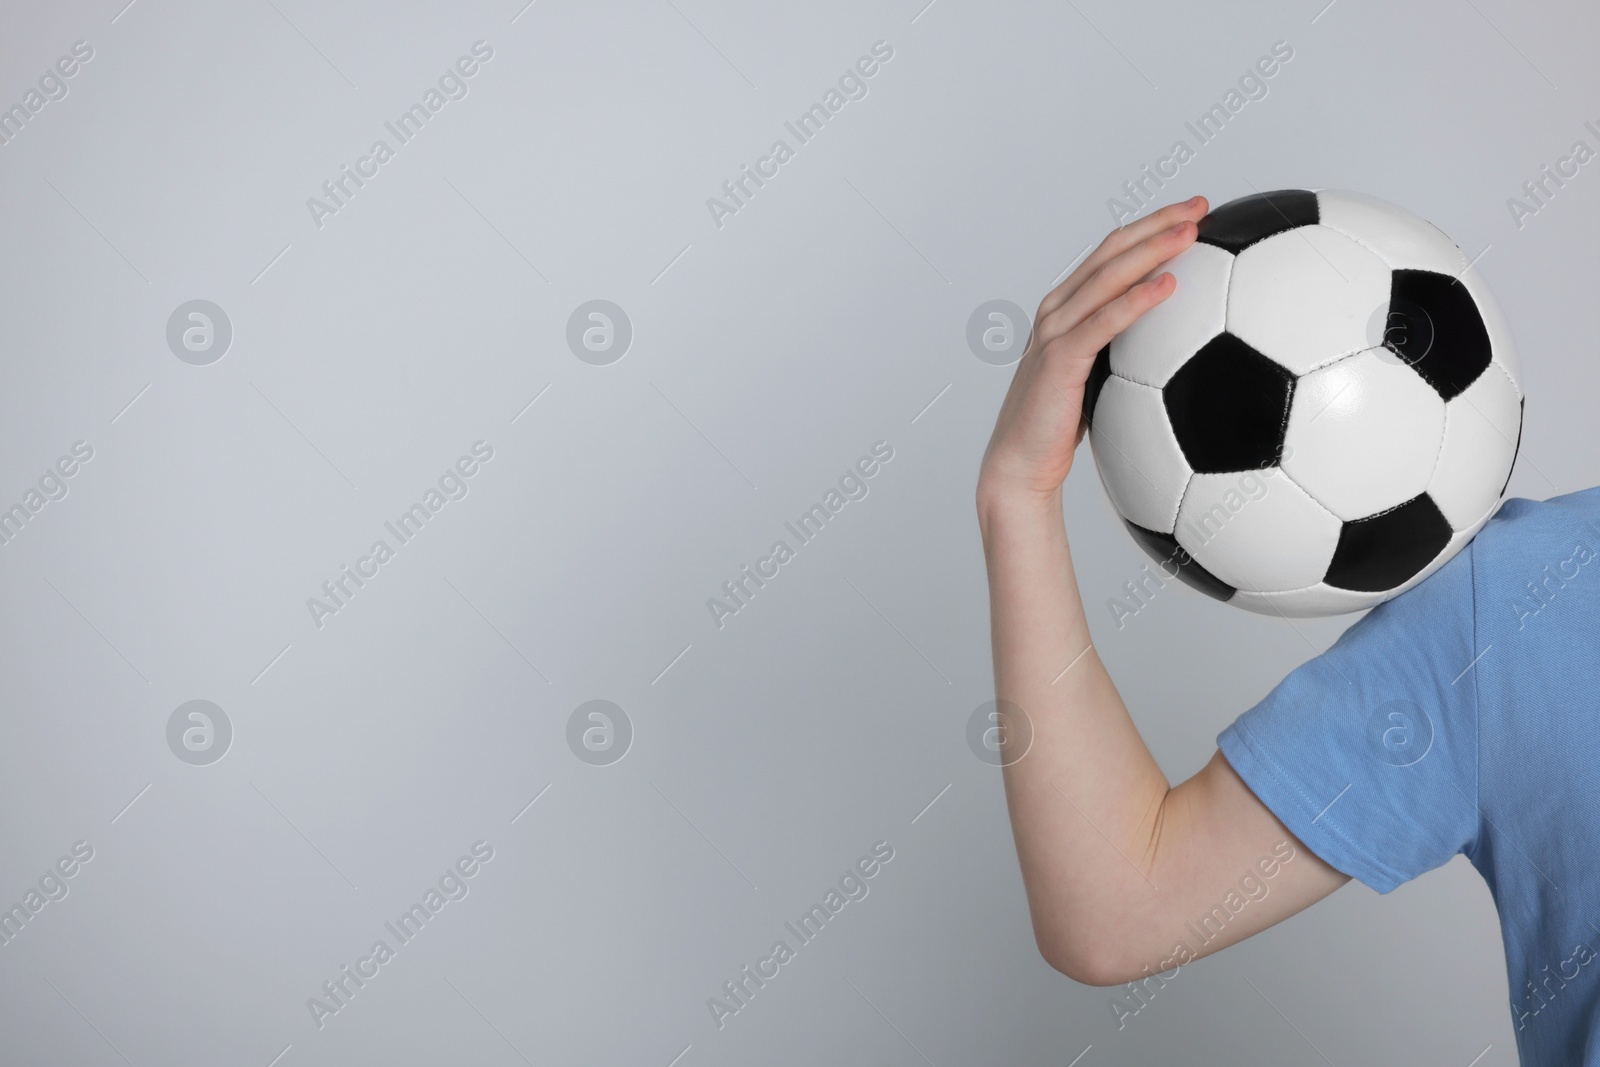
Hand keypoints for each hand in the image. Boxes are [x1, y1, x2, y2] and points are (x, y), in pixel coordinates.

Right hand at [977, 196, 1208, 509]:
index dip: (1151, 226)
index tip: (1193, 213)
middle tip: (1201, 206)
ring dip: (1151, 249)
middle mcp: (1057, 310)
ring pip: (1108, 276)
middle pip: (1111, 251)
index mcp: (1066, 309)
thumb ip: (1125, 352)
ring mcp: (1054, 331)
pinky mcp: (1059, 358)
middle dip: (1157, 223)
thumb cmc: (1059, 428)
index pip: (1111, 253)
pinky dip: (1136, 300)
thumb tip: (1178, 347)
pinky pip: (1104, 322)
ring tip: (1191, 231)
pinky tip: (1168, 285)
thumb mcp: (1099, 380)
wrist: (1022, 464)